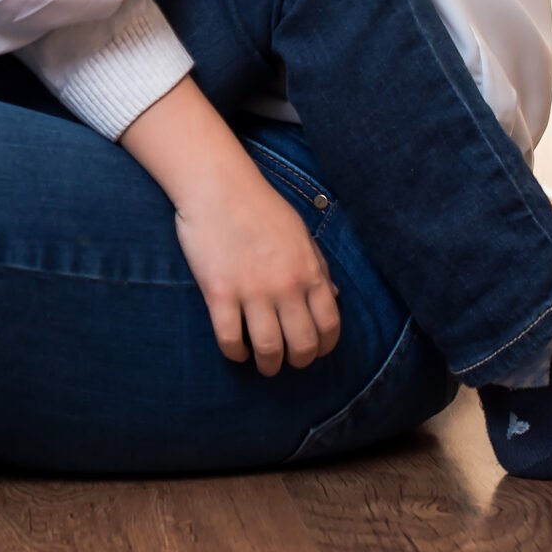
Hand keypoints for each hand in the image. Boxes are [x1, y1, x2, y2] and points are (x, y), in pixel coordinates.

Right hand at [173, 173, 342, 375]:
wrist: (218, 186)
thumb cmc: (260, 207)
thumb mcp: (300, 234)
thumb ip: (318, 267)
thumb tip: (333, 298)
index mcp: (309, 271)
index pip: (329, 326)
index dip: (324, 346)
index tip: (314, 350)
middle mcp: (285, 286)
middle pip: (301, 346)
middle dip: (297, 361)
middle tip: (287, 360)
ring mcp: (251, 291)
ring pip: (268, 350)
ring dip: (268, 365)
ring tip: (263, 362)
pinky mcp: (219, 293)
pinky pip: (230, 339)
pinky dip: (235, 353)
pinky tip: (236, 348)